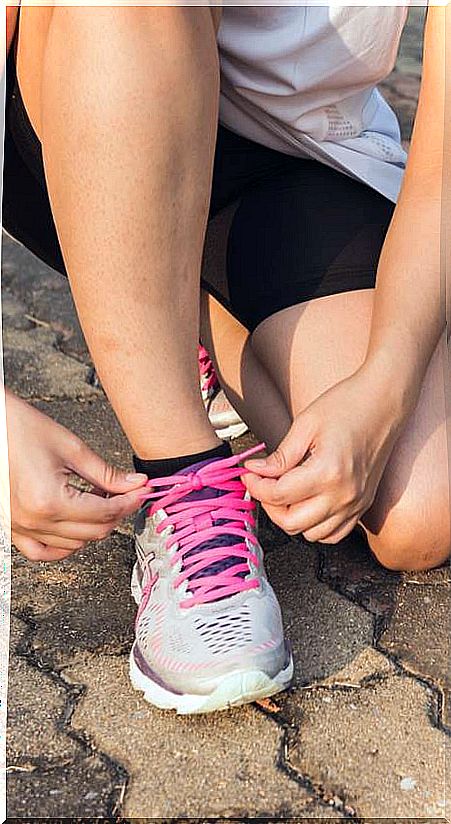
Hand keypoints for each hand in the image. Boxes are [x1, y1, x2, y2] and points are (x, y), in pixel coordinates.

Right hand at [6, 390, 147, 560]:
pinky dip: (63, 545)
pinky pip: (42, 552)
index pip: (105, 513)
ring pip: (73, 544)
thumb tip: (135, 484)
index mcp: (50, 501)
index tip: (142, 490)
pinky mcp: (12, 527)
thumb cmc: (17, 428)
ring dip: (94, 526)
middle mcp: (34, 521)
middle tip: (128, 492)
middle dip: (117, 513)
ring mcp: (20, 527)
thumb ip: (106, 473)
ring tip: (99, 500)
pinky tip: (76, 528)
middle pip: (94, 532)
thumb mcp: (70, 448)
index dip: (129, 502)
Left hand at [243, 367, 409, 543]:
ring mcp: (357, 504)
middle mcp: (344, 495)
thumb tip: (256, 471)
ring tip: (284, 492)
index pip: (279, 495)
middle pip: (292, 522)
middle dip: (269, 505)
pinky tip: (306, 503)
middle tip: (262, 483)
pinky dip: (315, 525)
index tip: (248, 473)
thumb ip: (280, 456)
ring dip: (291, 517)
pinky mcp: (364, 505)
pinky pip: (334, 533)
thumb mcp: (305, 425)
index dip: (256, 485)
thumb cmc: (346, 405)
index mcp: (328, 472)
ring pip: (311, 534)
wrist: (385, 402)